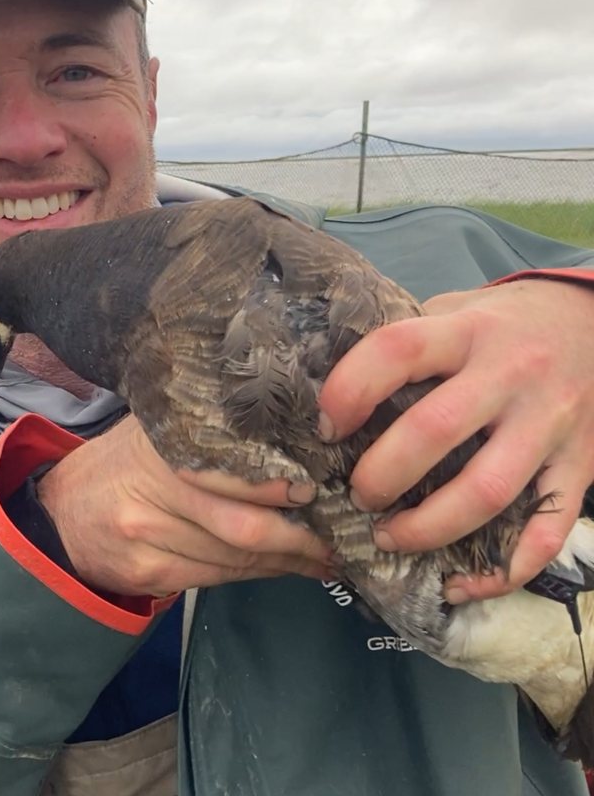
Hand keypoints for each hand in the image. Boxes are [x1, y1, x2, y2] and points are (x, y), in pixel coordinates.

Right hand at [37, 415, 336, 596]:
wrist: (61, 512)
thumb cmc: (119, 463)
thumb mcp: (153, 431)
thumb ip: (205, 433)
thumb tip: (281, 438)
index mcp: (161, 447)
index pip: (233, 471)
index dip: (280, 487)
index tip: (318, 490)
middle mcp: (154, 494)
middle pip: (242, 526)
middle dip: (298, 540)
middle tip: (334, 541)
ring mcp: (148, 539)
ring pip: (233, 560)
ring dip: (284, 564)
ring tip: (319, 559)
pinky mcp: (147, 575)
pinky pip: (214, 579)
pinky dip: (253, 576)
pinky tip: (278, 570)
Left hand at [318, 278, 593, 602]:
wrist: (592, 321)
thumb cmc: (500, 323)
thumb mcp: (451, 309)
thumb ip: (404, 340)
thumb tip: (331, 392)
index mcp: (466, 330)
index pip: (397, 350)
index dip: (350, 391)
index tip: (326, 427)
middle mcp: (511, 374)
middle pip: (434, 430)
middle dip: (381, 473)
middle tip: (358, 495)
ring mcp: (550, 424)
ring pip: (487, 491)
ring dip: (427, 528)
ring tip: (388, 538)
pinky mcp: (581, 467)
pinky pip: (546, 532)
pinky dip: (501, 571)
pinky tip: (458, 585)